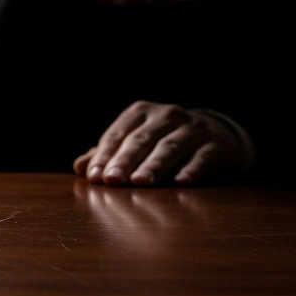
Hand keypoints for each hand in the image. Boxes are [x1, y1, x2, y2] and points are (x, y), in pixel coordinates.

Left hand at [73, 101, 247, 186]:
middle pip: (142, 139)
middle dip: (125, 161)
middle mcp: (167, 115)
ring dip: (154, 165)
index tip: (94, 177)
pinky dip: (191, 169)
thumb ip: (108, 155)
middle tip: (112, 181)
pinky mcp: (216, 144)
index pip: (118, 134)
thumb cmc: (164, 142)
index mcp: (141, 112)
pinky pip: (202, 157)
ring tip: (140, 182)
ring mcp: (194, 127)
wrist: (216, 137)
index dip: (104, 155)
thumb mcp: (137, 144)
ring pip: (170, 147)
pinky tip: (180, 183)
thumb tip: (79, 167)